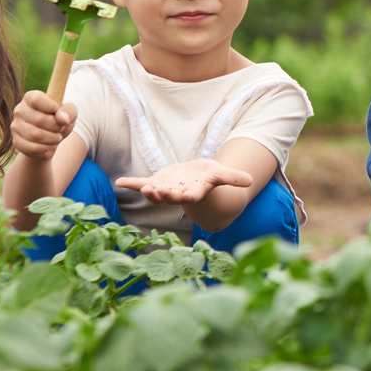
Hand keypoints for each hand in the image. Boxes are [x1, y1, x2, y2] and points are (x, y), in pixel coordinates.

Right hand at [11, 90, 77, 159]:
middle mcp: (20, 110)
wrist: (50, 140)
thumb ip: (68, 111)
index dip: (50, 106)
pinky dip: (45, 149)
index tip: (57, 110)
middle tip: (61, 128)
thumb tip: (62, 118)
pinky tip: (49, 146)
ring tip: (57, 138)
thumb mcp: (69, 113)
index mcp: (30, 97)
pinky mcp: (16, 141)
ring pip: (36, 135)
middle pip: (40, 119)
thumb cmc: (59, 121)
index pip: (37, 99)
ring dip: (52, 139)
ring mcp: (16, 126)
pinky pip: (32, 148)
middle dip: (56, 127)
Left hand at [115, 159, 254, 204]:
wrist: (196, 178)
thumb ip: (233, 178)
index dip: (188, 195)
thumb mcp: (221, 174)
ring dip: (148, 192)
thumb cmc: (209, 177)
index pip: (191, 195)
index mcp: (194, 192)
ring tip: (143, 189)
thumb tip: (250, 180)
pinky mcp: (155, 183)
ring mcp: (165, 190)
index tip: (186, 195)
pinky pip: (141, 183)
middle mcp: (178, 194)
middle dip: (164, 195)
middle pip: (170, 196)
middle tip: (156, 192)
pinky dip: (130, 184)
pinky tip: (119, 182)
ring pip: (155, 194)